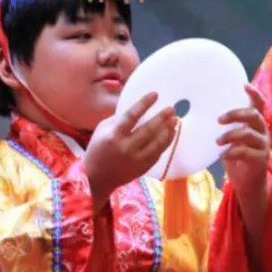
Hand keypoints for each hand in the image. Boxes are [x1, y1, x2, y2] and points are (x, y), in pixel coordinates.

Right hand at [85, 92, 176, 210]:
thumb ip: (119, 118)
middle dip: (162, 117)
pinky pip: (158, 153)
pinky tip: (171, 133)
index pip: (131, 116)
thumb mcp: (102, 129)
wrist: (96, 177)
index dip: (144, 104)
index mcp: (113, 135)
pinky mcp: (143, 168)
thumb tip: (138, 107)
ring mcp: (136, 159)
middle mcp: (125, 148)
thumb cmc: (98, 148)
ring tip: (175, 120)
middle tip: (171, 108)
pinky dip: (166, 142)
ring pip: (157, 143)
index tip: (155, 95)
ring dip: (168, 130)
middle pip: (148, 130)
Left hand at [219, 84, 270, 233]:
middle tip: (219, 120)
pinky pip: (246, 152)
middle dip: (236, 114)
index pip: (259, 105)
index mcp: (255, 125)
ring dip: (230, 136)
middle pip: (254, 116)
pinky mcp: (261, 160)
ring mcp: (263, 146)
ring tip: (217, 142)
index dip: (254, 94)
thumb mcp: (231, 139)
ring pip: (249, 134)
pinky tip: (222, 155)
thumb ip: (226, 127)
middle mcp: (262, 132)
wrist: (247, 183)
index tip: (244, 85)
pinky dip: (231, 152)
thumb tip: (203, 112)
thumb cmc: (237, 157)